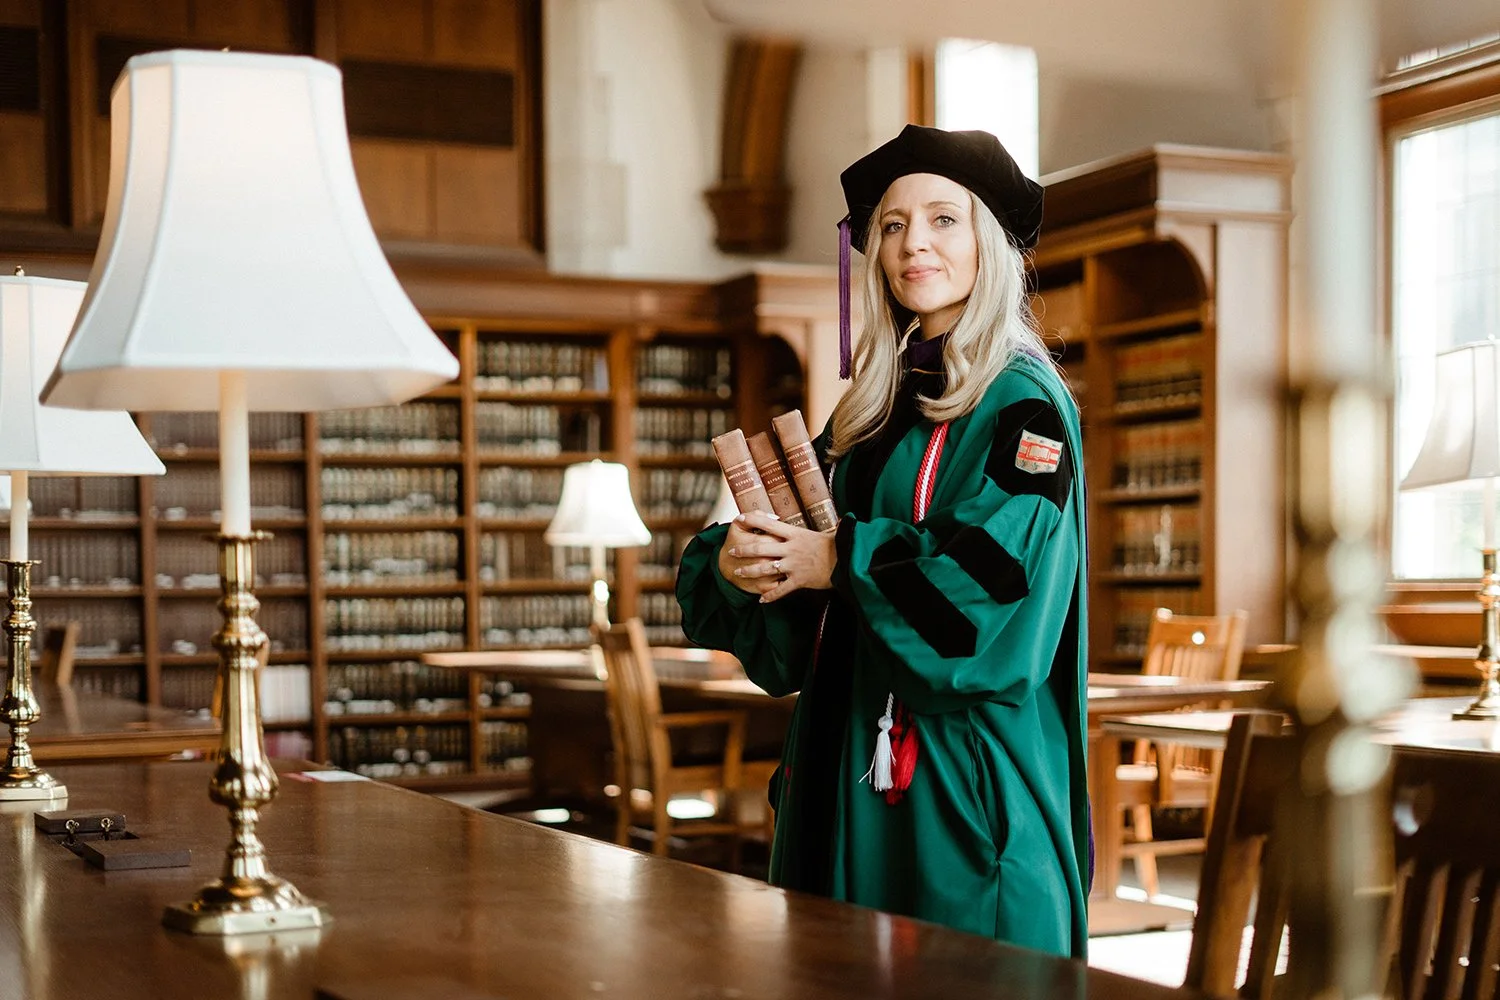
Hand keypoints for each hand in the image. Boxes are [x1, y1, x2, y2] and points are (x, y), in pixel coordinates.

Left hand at [720, 510, 836, 603]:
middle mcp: (791, 548)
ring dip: (749, 571)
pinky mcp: (799, 580)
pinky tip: (761, 599)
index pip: (768, 524)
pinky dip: (770, 595)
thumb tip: (838, 517)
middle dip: (743, 550)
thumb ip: (822, 528)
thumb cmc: (839, 546)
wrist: (848, 562)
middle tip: (731, 551)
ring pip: (765, 569)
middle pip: (760, 547)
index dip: (752, 520)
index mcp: (795, 534)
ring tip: (738, 572)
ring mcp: (793, 565)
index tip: (739, 519)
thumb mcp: (826, 533)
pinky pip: (780, 589)